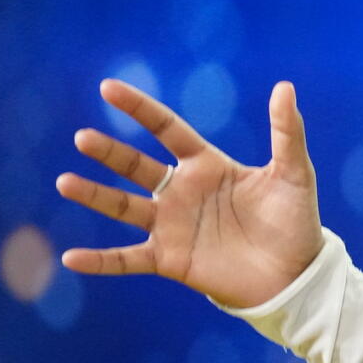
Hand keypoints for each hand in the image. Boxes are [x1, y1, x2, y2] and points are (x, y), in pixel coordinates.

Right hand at [54, 77, 324, 308]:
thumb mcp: (294, 173)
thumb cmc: (297, 222)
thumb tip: (285, 87)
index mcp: (207, 166)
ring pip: (123, 207)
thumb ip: (287, 132)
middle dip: (110, 152)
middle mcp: (182, 192)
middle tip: (83, 138)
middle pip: (136, 166)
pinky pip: (127, 259)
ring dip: (94, 196)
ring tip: (65, 182)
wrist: (296, 275)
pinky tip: (71, 258)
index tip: (109, 88)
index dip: (140, 109)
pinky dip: (100, 261)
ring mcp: (172, 226)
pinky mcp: (170, 260)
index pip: (166, 130)